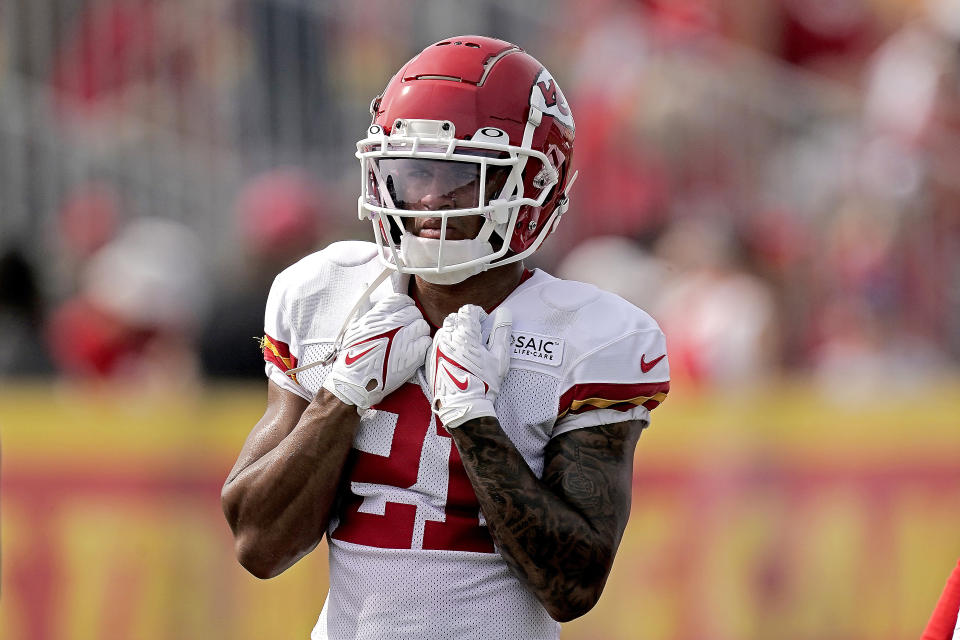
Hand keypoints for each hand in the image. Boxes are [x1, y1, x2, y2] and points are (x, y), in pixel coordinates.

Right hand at [322, 294, 431, 408]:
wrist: (355, 381)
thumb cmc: (353, 355)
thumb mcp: (355, 326)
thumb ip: (366, 307)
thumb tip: (364, 286)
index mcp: (378, 315)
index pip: (402, 300)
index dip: (405, 306)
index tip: (404, 313)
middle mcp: (393, 323)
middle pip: (415, 312)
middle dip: (412, 321)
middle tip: (407, 331)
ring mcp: (404, 338)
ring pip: (423, 326)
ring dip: (418, 333)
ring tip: (410, 343)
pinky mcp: (413, 354)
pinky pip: (426, 342)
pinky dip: (422, 346)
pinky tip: (414, 352)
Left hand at [426, 304, 511, 429]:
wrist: (462, 407)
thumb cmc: (483, 383)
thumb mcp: (499, 358)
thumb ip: (501, 332)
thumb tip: (504, 312)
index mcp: (465, 335)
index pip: (467, 310)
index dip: (478, 313)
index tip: (484, 321)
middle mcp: (448, 338)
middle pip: (454, 318)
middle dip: (466, 320)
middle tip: (476, 333)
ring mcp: (436, 348)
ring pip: (444, 329)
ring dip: (455, 331)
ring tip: (466, 345)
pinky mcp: (430, 359)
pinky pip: (437, 343)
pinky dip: (447, 343)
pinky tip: (456, 355)